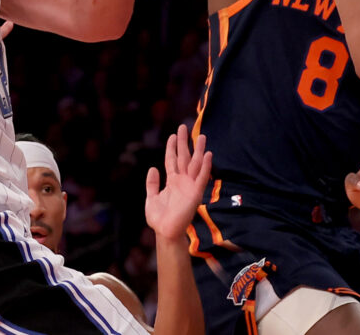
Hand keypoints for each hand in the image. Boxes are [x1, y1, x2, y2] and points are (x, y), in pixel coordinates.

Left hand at [145, 125, 211, 240]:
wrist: (165, 232)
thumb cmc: (159, 218)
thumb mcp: (151, 198)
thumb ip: (152, 184)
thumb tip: (153, 168)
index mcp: (172, 181)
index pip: (172, 160)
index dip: (172, 147)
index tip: (173, 135)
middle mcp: (182, 181)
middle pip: (184, 157)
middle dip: (184, 142)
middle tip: (183, 126)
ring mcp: (190, 186)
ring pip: (195, 164)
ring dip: (198, 151)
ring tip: (201, 136)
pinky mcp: (196, 193)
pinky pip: (202, 177)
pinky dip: (205, 166)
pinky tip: (208, 155)